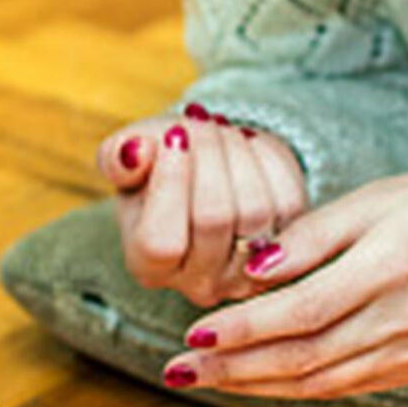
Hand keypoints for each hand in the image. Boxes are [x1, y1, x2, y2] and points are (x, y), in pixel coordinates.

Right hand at [98, 105, 307, 305]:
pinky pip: (287, 200)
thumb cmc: (157, 167)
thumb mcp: (126, 158)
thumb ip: (117, 157)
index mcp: (147, 266)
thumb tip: (135, 153)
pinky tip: (245, 145)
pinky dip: (267, 160)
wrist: (204, 174)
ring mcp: (248, 273)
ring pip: (255, 209)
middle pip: (214, 219)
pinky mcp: (291, 250)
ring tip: (218, 130)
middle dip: (208, 156)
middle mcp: (199, 283)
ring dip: (238, 154)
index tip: (173, 136)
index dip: (170, 185)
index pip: (161, 241)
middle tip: (197, 123)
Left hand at [161, 169, 407, 398]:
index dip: (243, 328)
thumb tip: (254, 265)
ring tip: (202, 381)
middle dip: (232, 369)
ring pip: (319, 381)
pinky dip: (295, 389)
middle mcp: (399, 320)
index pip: (299, 312)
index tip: (193, 333)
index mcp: (386, 270)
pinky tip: (256, 384)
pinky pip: (344, 386)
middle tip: (177, 371)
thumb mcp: (377, 199)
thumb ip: (312, 233)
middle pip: (301, 357)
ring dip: (254, 387)